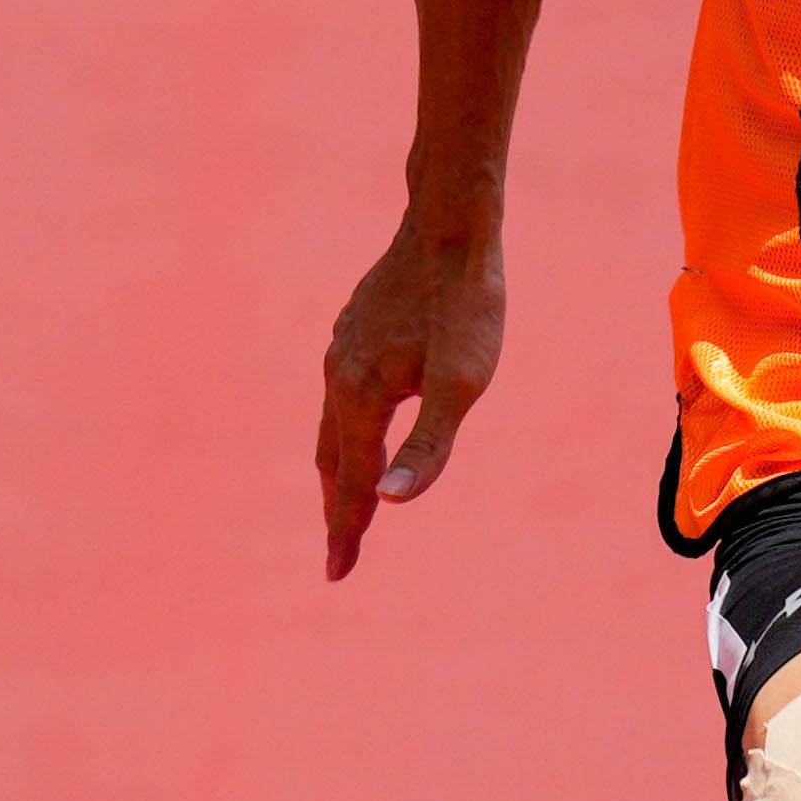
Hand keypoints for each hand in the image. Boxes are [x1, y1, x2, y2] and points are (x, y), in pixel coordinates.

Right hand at [315, 220, 504, 579]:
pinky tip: (363, 420)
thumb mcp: (462, 382)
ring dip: (339, 466)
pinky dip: (347, 424)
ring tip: (348, 497)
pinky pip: (343, 391)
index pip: (352, 480)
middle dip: (338, 507)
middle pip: (333, 458)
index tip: (337, 573)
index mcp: (361, 396)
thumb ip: (429, 445)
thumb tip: (389, 502)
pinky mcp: (356, 329)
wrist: (452, 227)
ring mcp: (344, 348)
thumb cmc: (467, 306)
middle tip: (341, 550)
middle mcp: (340, 375)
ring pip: (334, 422)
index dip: (347, 529)